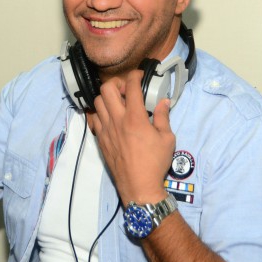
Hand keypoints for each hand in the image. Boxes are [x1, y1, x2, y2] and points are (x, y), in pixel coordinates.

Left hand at [86, 70, 174, 204]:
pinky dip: (100, 113)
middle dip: (116, 83)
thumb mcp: (167, 138)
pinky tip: (111, 118)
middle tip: (126, 90)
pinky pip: (94, 118)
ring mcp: (105, 130)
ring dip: (107, 98)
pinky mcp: (100, 139)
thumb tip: (163, 101)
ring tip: (118, 103)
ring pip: (97, 102)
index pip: (130, 87)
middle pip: (106, 89)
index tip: (140, 76)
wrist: (138, 186)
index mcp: (135, 118)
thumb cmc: (155, 163)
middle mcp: (116, 120)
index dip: (135, 76)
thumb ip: (162, 116)